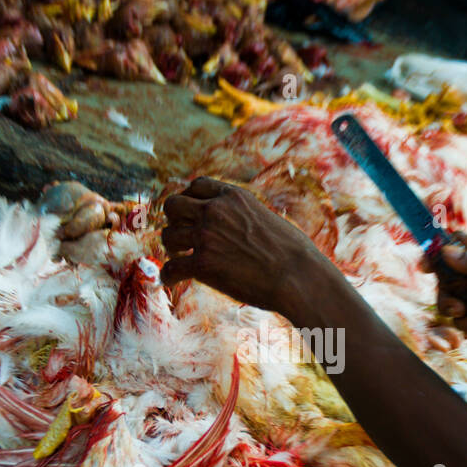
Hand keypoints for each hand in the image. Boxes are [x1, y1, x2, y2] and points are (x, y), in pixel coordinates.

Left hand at [161, 177, 332, 314]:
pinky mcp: (203, 265)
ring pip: (168, 236)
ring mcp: (206, 236)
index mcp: (233, 196)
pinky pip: (171, 268)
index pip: (197, 185)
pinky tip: (172, 281)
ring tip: (180, 259)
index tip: (190, 213)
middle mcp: (215, 211)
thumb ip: (245, 216)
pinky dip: (168, 275)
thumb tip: (241, 228)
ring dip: (172, 248)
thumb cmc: (294, 253)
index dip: (188, 198)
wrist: (298, 276)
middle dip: (173, 220)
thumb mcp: (267, 218)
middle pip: (173, 205)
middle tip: (181, 235)